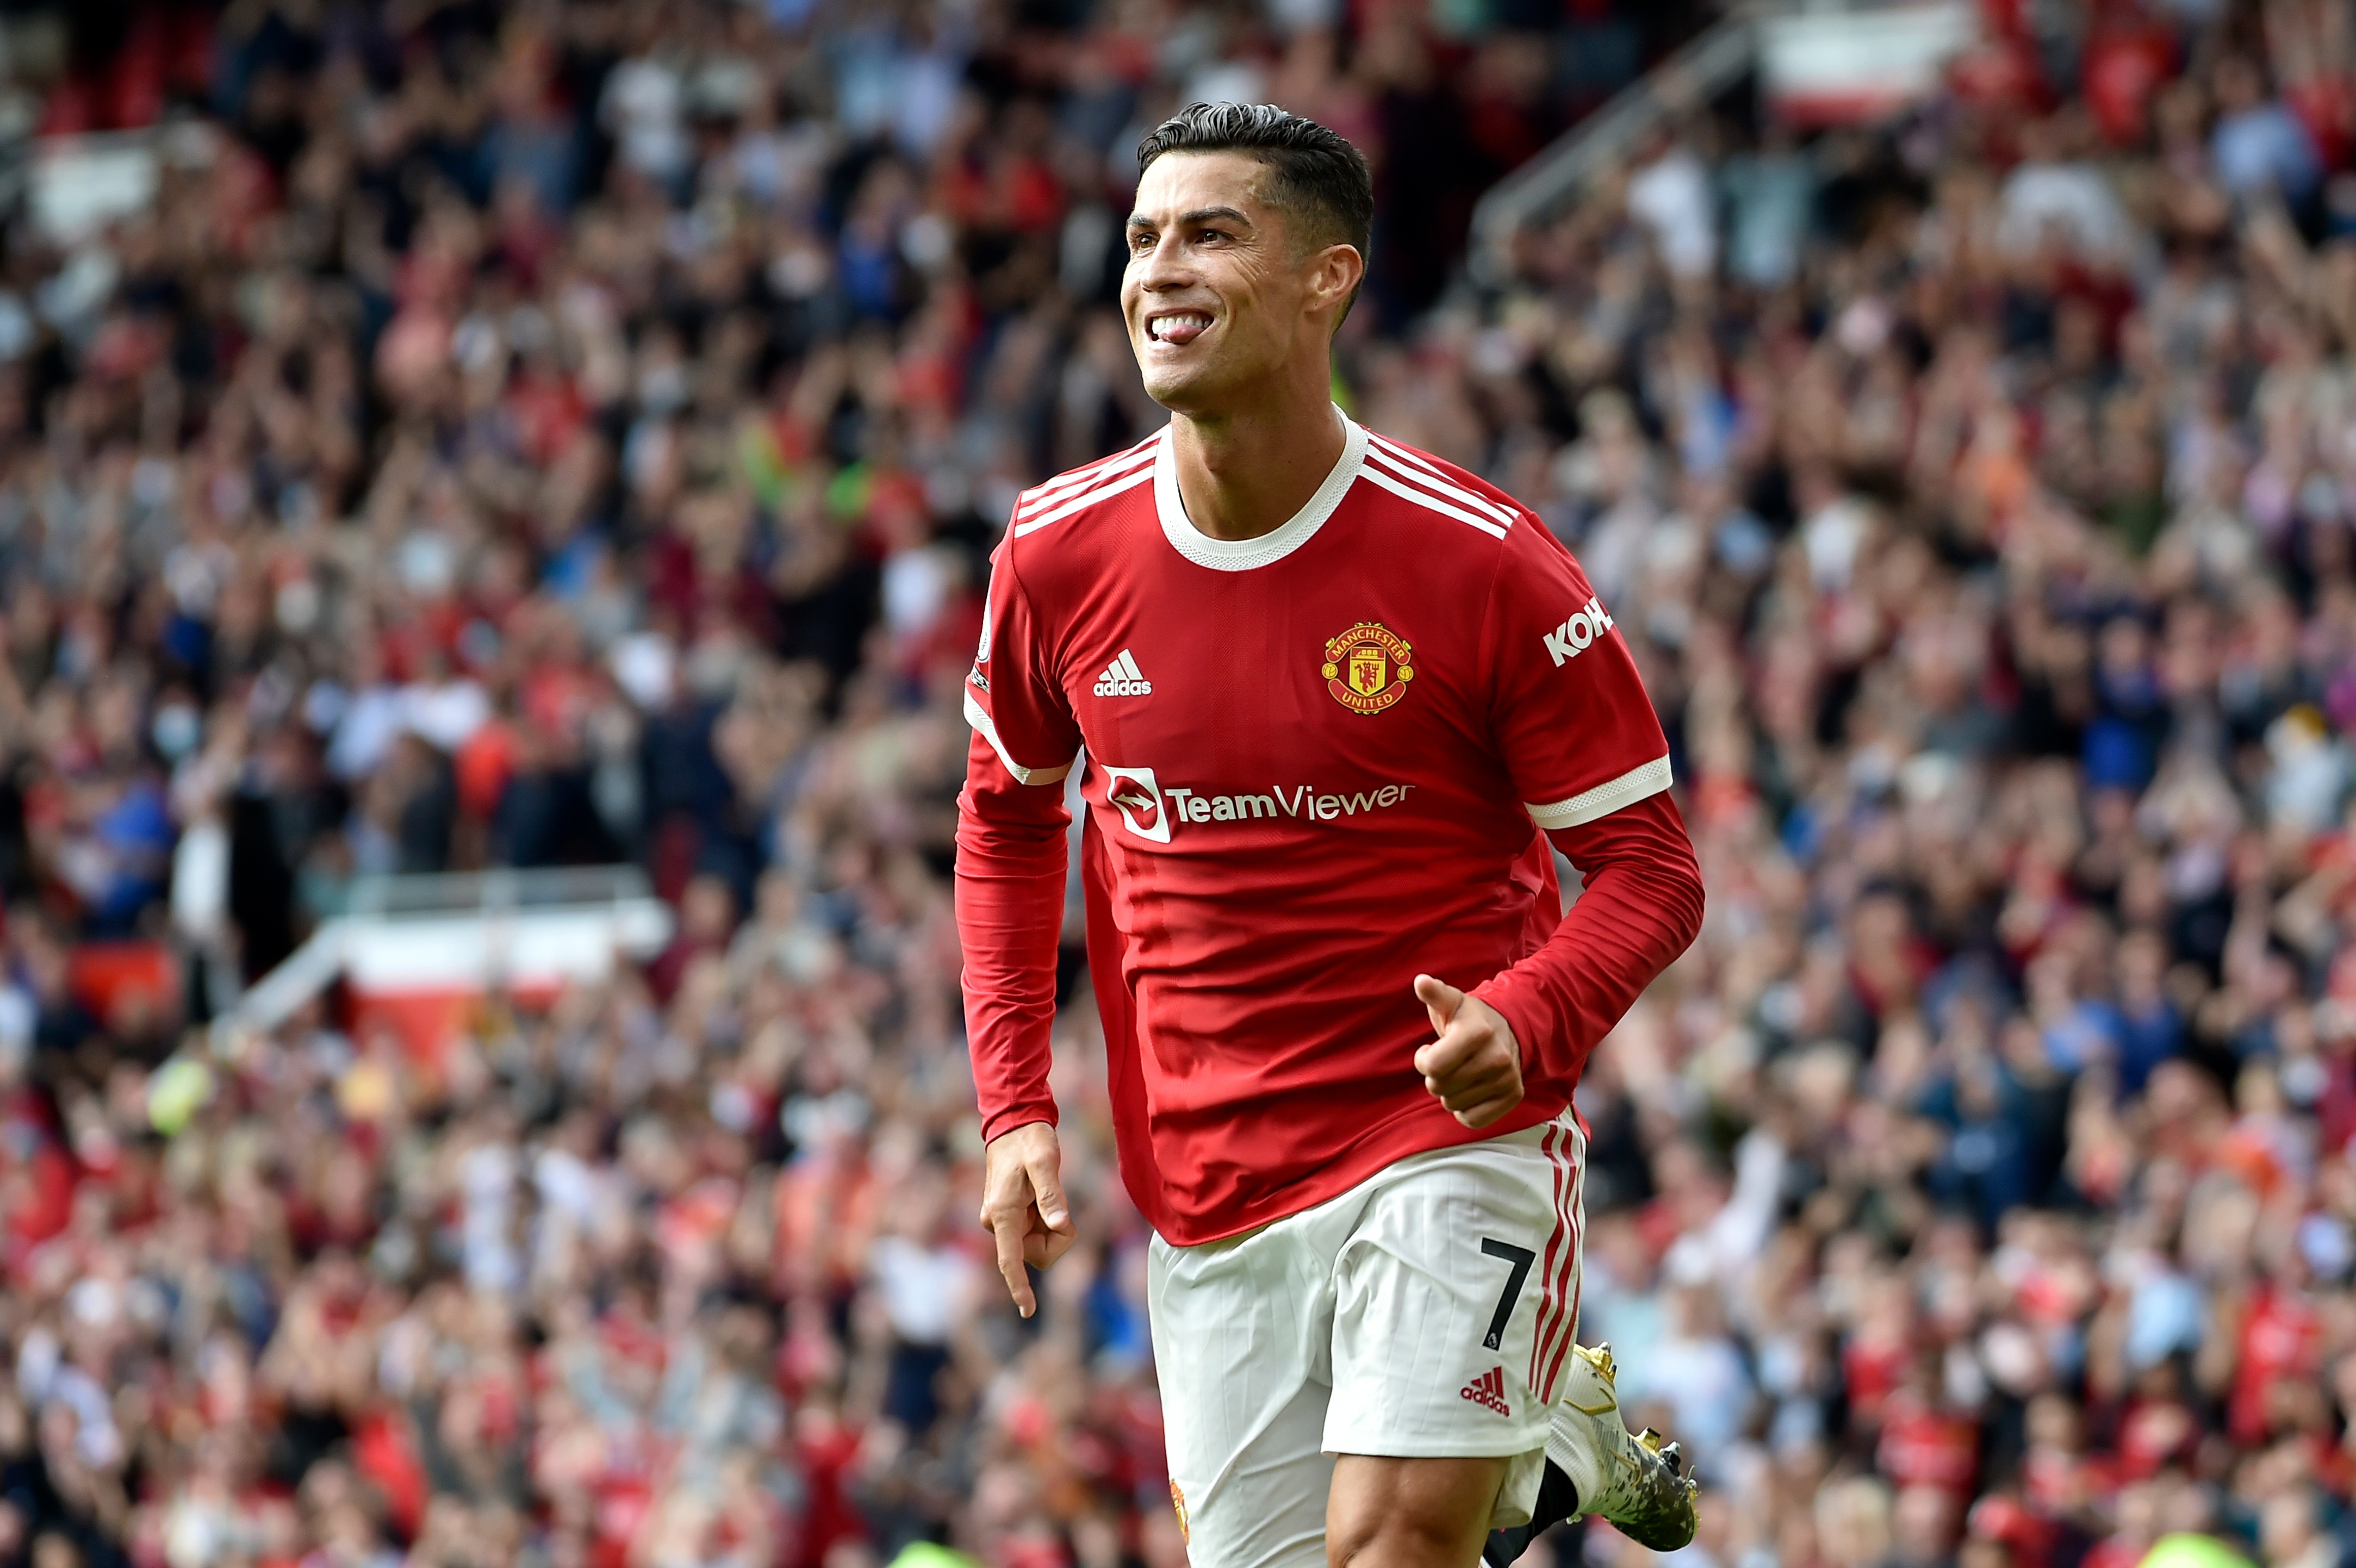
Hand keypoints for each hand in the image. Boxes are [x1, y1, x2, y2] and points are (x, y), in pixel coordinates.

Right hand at [978, 1121, 1076, 1316]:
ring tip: (1048, 1195)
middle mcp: (997, 1222)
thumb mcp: (1045, 1162)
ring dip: (1052, 1228)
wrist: (1014, 1124)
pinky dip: (1047, 1222)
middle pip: (1035, 1254)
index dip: (1020, 1287)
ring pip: (1037, 1246)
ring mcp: (1003, 1222)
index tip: (1028, 1311)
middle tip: (1060, 1207)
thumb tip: (1059, 1225)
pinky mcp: (1009, 1219)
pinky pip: (1035, 1234)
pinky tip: (1042, 1198)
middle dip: (1055, 1237)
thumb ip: (1052, 1195)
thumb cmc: (1029, 1140)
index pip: (1010, 1259)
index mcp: (1002, 1213)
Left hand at [1412, 974, 1524, 1128]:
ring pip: (1453, 1105)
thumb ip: (1434, 994)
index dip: (1423, 1060)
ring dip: (1450, 1092)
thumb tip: (1421, 982)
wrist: (1508, 1030)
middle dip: (1435, 1077)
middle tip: (1447, 1062)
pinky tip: (1470, 1089)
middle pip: (1439, 1088)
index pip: (1432, 1066)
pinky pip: (1472, 1120)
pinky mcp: (1513, 1096)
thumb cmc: (1467, 1019)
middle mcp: (1497, 1057)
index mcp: (1477, 1032)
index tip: (1429, 1050)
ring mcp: (1507, 1078)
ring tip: (1460, 1072)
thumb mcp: (1451, 1002)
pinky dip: (1464, 1110)